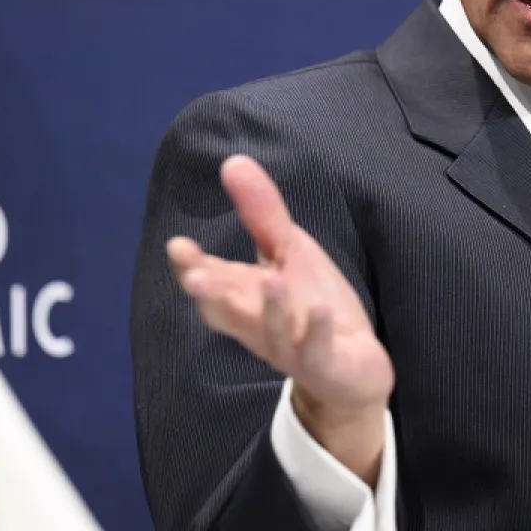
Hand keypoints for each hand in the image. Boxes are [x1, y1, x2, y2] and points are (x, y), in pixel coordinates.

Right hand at [167, 154, 394, 482]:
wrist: (352, 369)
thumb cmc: (311, 306)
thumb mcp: (290, 252)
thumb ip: (261, 213)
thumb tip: (232, 161)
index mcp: (246, 296)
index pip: (211, 280)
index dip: (192, 266)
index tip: (178, 246)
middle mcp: (259, 324)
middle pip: (228, 312)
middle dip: (212, 295)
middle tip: (195, 278)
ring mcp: (290, 348)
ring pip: (272, 332)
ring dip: (270, 309)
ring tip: (271, 281)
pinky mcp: (325, 365)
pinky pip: (317, 351)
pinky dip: (317, 332)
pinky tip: (321, 310)